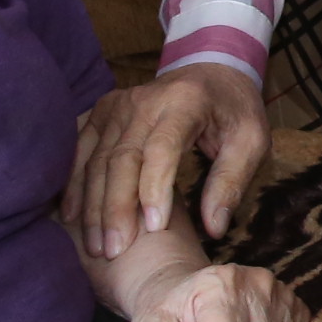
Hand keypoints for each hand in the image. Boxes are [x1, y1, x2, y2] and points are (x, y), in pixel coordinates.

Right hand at [67, 64, 268, 258]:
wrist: (210, 71)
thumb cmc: (233, 112)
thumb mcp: (251, 141)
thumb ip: (232, 182)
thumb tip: (214, 229)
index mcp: (186, 102)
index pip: (162, 148)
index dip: (155, 189)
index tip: (154, 229)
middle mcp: (145, 99)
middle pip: (122, 157)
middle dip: (116, 208)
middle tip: (115, 250)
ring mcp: (118, 104)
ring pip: (97, 159)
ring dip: (93, 205)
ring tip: (96, 246)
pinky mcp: (102, 111)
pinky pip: (81, 150)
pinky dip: (74, 184)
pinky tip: (70, 217)